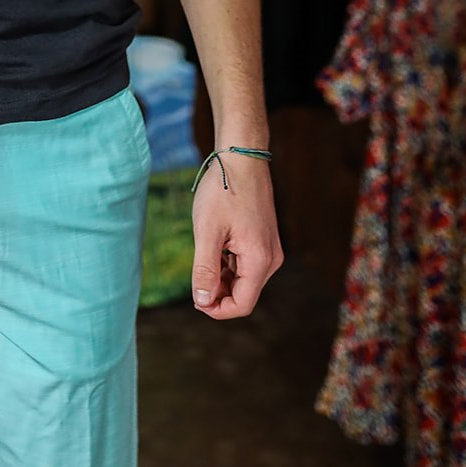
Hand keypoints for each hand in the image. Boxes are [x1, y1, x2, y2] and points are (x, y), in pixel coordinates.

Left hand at [190, 155, 283, 318]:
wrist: (241, 157)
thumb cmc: (223, 190)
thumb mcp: (207, 231)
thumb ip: (205, 270)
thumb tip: (203, 301)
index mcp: (259, 260)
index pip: (242, 304)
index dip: (217, 309)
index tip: (195, 299)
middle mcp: (271, 258)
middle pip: (244, 293)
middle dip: (218, 292)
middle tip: (195, 274)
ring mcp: (270, 248)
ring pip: (244, 279)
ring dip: (222, 277)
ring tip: (204, 253)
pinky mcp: (265, 239)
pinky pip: (247, 264)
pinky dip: (229, 263)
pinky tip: (215, 245)